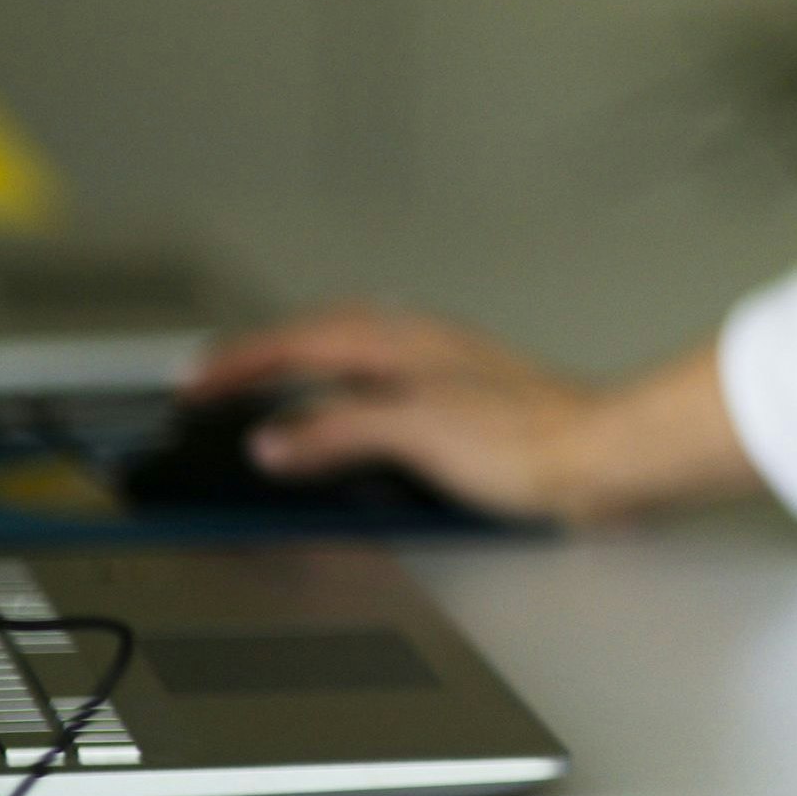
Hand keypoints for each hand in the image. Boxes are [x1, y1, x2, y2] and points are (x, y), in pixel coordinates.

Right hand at [180, 305, 608, 523]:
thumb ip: (339, 430)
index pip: (301, 341)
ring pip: (351, 357)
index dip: (242, 361)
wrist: (601, 458)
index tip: (195, 381)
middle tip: (215, 380)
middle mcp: (422, 347)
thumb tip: (275, 439)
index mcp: (404, 342)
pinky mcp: (460, 406)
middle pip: (322, 337)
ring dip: (301, 369)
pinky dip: (339, 399)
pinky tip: (341, 423)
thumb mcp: (416, 432)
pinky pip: (377, 388)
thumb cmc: (530, 441)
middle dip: (263, 355)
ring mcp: (442, 373)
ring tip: (261, 393)